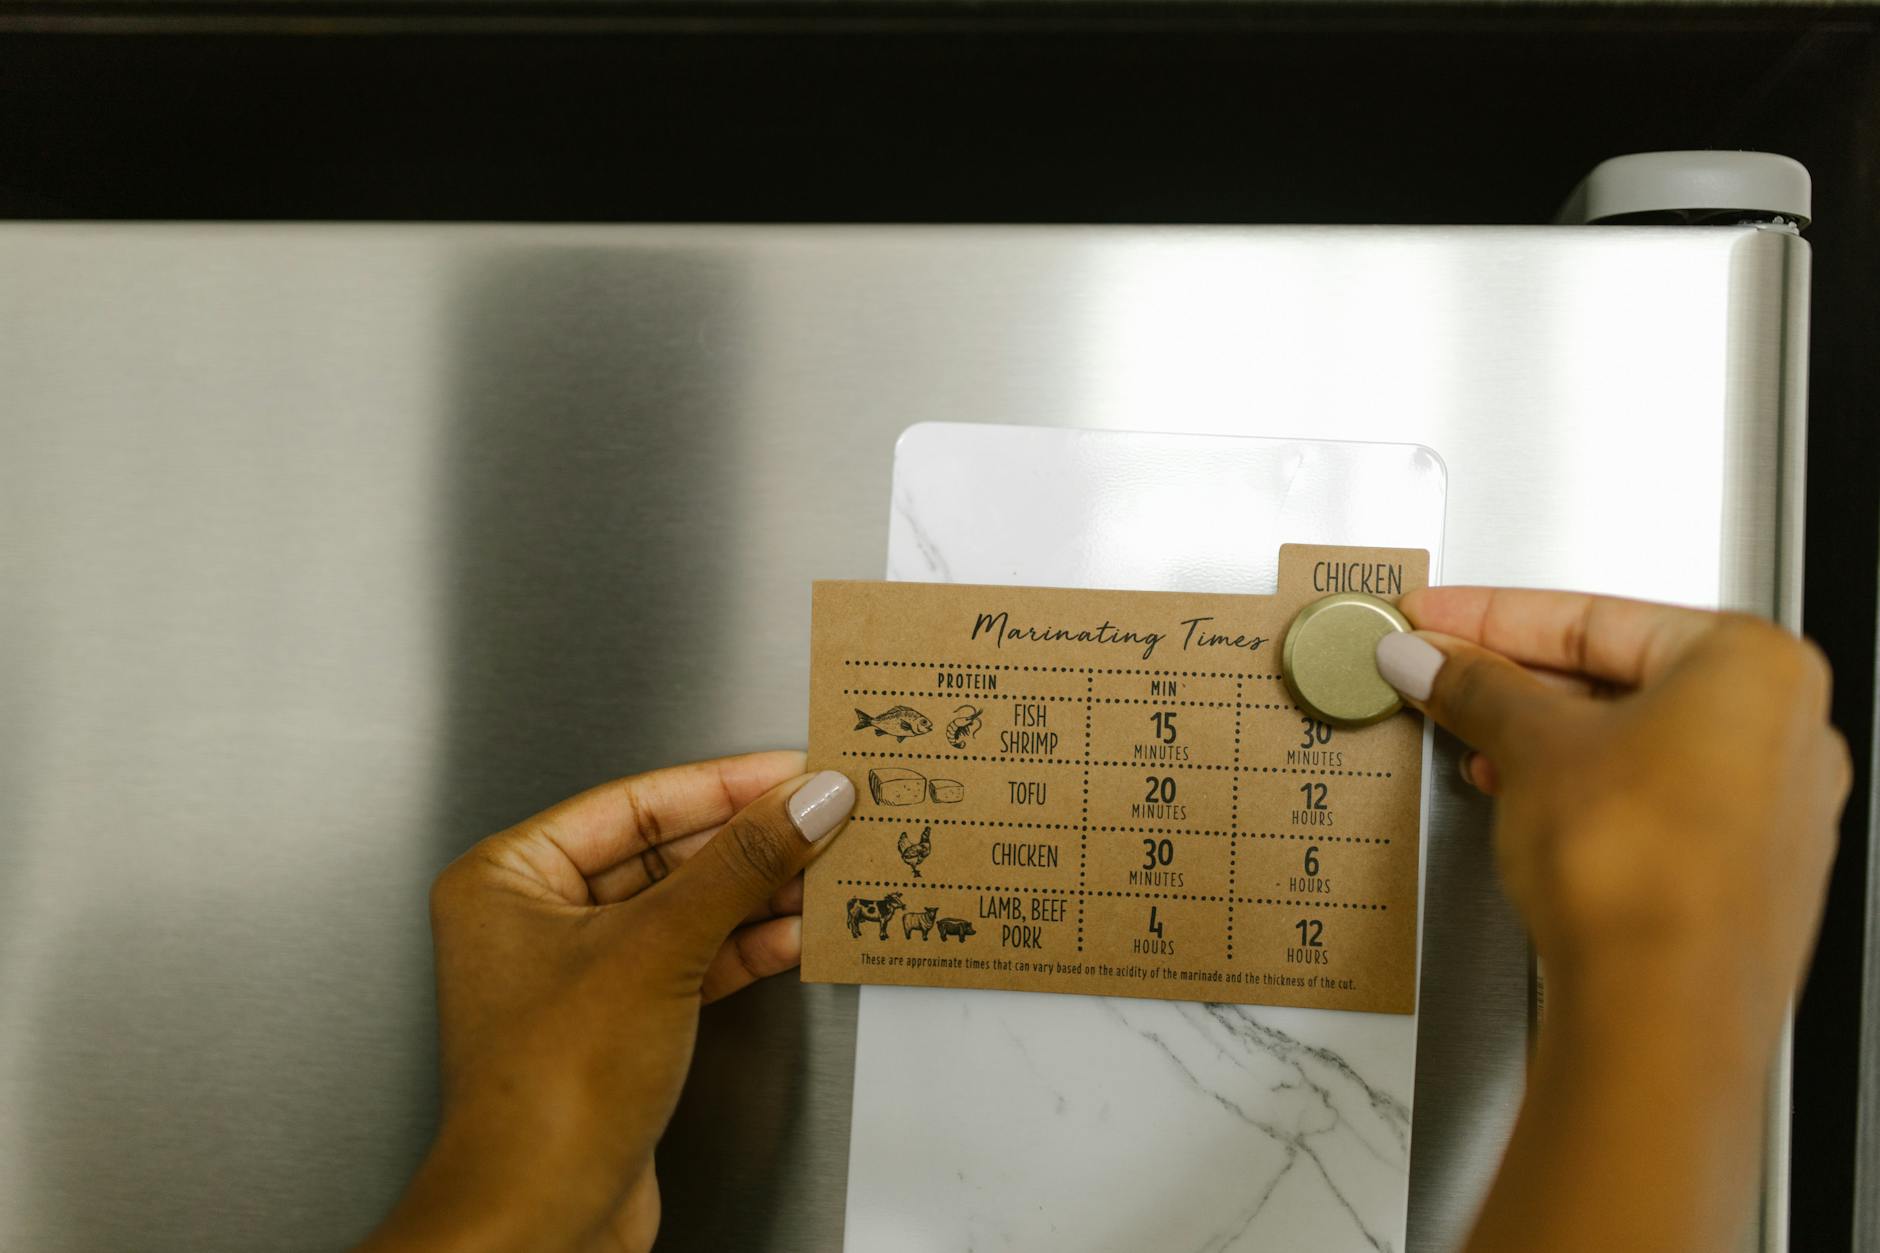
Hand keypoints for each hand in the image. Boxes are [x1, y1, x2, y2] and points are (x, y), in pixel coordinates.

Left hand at [359, 753, 855, 1252]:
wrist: (542, 1218)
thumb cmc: (546, 1096)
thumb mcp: (658, 949)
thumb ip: (739, 866)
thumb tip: (803, 800)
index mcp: (508, 877)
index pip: (635, 802)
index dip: (724, 784)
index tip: (792, 771)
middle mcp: (533, 919)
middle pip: (663, 852)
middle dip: (747, 840)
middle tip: (821, 815)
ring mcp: (578, 975)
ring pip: (684, 908)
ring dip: (756, 892)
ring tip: (825, 866)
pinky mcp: (620, 1024)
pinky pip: (692, 959)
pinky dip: (745, 945)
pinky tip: (797, 930)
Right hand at [1375, 588, 1849, 1252]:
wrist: (1661, 1008)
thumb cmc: (1636, 873)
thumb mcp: (1529, 745)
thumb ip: (1475, 687)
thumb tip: (1437, 661)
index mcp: (1755, 665)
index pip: (1596, 615)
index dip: (1494, 617)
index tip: (1441, 621)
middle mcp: (1786, 728)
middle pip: (1623, 676)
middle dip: (1519, 681)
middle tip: (1443, 675)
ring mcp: (1776, 806)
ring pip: (1639, 742)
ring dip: (1547, 740)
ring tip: (1474, 739)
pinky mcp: (1749, 872)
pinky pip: (1656, 801)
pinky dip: (1588, 791)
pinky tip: (1529, 800)